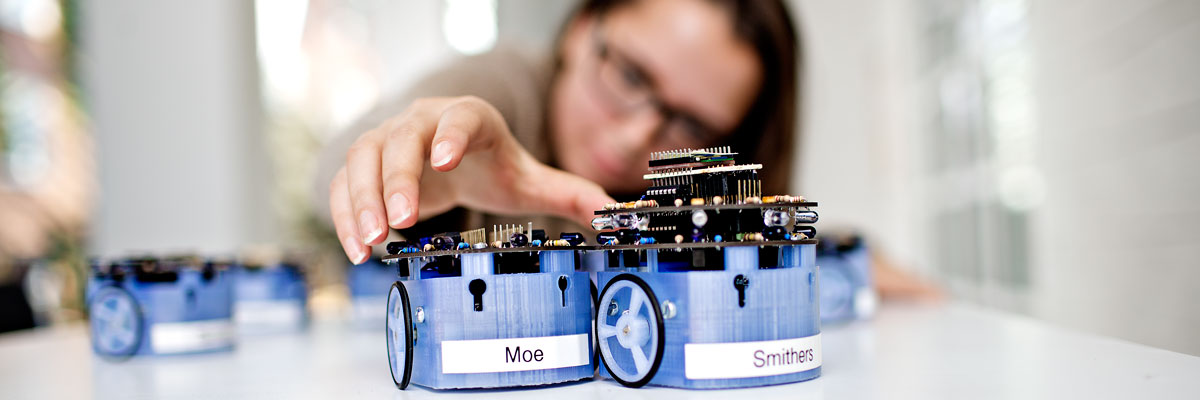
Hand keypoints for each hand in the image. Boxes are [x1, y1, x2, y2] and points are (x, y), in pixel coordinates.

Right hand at [329, 96, 613, 263]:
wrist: (450, 155)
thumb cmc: (491, 165)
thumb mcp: (529, 180)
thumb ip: (570, 194)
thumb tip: (614, 215)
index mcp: (470, 119)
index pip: (461, 117)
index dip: (452, 134)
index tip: (444, 158)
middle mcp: (423, 121)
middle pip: (401, 138)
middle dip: (396, 177)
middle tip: (400, 218)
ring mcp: (387, 138)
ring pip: (363, 158)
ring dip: (361, 199)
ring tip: (371, 241)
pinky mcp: (364, 164)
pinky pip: (344, 182)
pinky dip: (344, 212)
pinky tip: (357, 248)